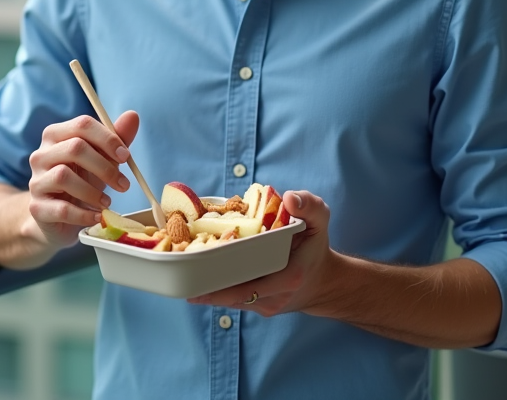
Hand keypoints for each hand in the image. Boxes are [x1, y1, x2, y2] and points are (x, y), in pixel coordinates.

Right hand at [24, 111, 138, 249]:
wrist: (57, 217)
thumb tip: (133, 116)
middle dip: (105, 167)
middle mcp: (41, 154)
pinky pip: (62, 208)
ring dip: (93, 192)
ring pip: (64, 176)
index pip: (82, 125)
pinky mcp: (37, 208)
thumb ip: (116, 139)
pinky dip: (84, 214)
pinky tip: (97, 216)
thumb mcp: (101, 159)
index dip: (108, 139)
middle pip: (74, 148)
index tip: (126, 156)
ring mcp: (36, 181)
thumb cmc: (81, 181)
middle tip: (123, 184)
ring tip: (107, 202)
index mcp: (56, 135)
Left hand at [188, 191, 335, 315]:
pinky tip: (196, 282)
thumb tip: (289, 198)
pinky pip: (232, 302)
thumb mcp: (320, 221)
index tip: (199, 270)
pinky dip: (215, 292)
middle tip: (182, 272)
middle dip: (207, 286)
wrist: (324, 282)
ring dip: (207, 290)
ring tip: (183, 277)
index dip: (222, 279)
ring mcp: (266, 307)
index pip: (249, 283)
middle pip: (233, 295)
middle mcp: (275, 297)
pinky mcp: (258, 309)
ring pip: (229, 301)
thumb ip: (310, 205)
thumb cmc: (316, 247)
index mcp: (289, 276)